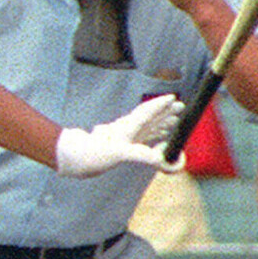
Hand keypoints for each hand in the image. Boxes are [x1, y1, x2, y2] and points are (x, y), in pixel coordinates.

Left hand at [56, 94, 184, 176]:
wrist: (75, 159)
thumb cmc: (94, 154)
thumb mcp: (121, 154)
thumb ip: (143, 155)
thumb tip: (164, 160)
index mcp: (128, 127)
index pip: (147, 112)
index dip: (160, 105)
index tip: (173, 98)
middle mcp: (127, 129)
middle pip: (150, 116)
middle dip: (165, 111)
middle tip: (182, 106)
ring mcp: (125, 137)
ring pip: (146, 126)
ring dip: (161, 122)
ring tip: (175, 120)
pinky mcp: (122, 146)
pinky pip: (142, 137)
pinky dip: (153, 136)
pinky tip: (159, 139)